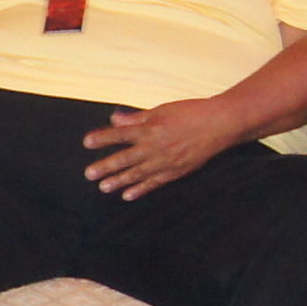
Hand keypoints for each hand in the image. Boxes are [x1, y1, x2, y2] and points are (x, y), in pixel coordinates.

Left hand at [80, 99, 245, 200]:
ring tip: (103, 188)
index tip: (86, 143)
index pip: (120, 134)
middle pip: (125, 158)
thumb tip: (114, 119)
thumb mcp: (161, 110)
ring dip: (119, 181)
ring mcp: (166, 162)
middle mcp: (156, 147)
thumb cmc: (190, 113)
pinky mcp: (176, 172)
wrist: (219, 125)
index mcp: (150, 129)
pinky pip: (155, 183)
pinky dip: (141, 189)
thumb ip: (136, 118)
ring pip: (138, 174)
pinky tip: (128, 195)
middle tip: (88, 174)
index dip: (103, 138)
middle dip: (106, 167)